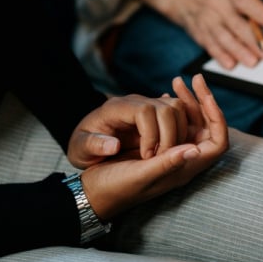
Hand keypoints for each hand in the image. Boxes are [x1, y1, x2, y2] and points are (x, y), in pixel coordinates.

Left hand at [67, 90, 189, 168]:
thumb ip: (93, 145)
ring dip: (179, 133)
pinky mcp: (157, 113)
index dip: (151, 134)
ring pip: (177, 108)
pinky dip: (181, 131)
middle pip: (167, 107)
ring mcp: (148, 105)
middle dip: (169, 136)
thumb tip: (114, 145)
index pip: (145, 111)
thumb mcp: (80, 149)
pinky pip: (179, 114)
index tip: (145, 157)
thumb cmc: (83, 146)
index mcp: (116, 108)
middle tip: (159, 159)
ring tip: (165, 156)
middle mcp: (135, 102)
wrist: (89, 142)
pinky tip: (170, 150)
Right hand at [77, 74, 227, 220]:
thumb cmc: (115, 188)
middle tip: (195, 79)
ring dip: (187, 101)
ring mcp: (171, 151)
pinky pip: (173, 122)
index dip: (217, 118)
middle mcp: (181, 159)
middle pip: (206, 128)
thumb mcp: (140, 176)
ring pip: (190, 122)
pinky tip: (166, 92)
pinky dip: (172, 106)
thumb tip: (195, 149)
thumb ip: (167, 164)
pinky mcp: (157, 144)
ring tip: (177, 81)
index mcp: (183, 169)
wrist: (93, 192)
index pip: (218, 142)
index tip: (205, 96)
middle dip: (202, 102)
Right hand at [128, 0, 262, 69]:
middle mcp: (216, 4)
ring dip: (239, 52)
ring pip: (224, 38)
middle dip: (254, 41)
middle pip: (237, 25)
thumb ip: (253, 3)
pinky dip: (221, 56)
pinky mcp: (199, 33)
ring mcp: (206, 19)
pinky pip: (211, 46)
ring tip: (253, 62)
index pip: (247, 2)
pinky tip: (231, 64)